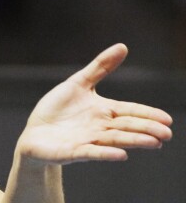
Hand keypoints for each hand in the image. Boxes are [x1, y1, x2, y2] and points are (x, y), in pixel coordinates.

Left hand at [17, 44, 172, 163]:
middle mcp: (100, 127)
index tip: (167, 120)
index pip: (131, 111)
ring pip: (114, 140)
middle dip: (147, 130)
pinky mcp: (72, 152)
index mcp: (103, 111)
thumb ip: (100, 68)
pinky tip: (121, 156)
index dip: (148, 115)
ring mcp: (87, 140)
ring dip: (134, 141)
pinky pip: (91, 153)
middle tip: (166, 134)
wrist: (34, 133)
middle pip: (127, 127)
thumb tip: (123, 46)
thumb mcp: (78, 84)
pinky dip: (105, 154)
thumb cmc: (57, 109)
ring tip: (153, 143)